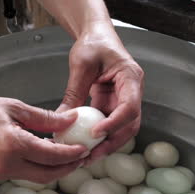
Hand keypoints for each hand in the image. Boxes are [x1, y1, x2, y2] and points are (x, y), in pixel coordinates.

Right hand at [0, 95, 87, 182]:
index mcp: (12, 144)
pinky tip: (47, 154)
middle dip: (68, 168)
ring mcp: (0, 172)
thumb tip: (69, 120)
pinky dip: (40, 167)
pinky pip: (25, 174)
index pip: (51, 155)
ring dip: (55, 169)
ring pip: (37, 177)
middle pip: (48, 174)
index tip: (83, 148)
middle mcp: (7, 163)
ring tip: (68, 156)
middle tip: (81, 157)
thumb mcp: (14, 107)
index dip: (71, 154)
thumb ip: (45, 118)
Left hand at [58, 23, 143, 161]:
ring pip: (121, 129)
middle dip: (112, 143)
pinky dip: (98, 137)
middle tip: (91, 155)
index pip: (129, 106)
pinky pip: (108, 124)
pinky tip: (83, 145)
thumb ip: (74, 92)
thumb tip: (61, 119)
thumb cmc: (93, 44)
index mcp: (130, 78)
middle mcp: (132, 92)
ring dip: (106, 144)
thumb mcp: (81, 66)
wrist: (96, 36)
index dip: (114, 124)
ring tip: (86, 156)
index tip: (95, 133)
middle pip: (130, 124)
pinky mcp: (112, 105)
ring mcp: (124, 100)